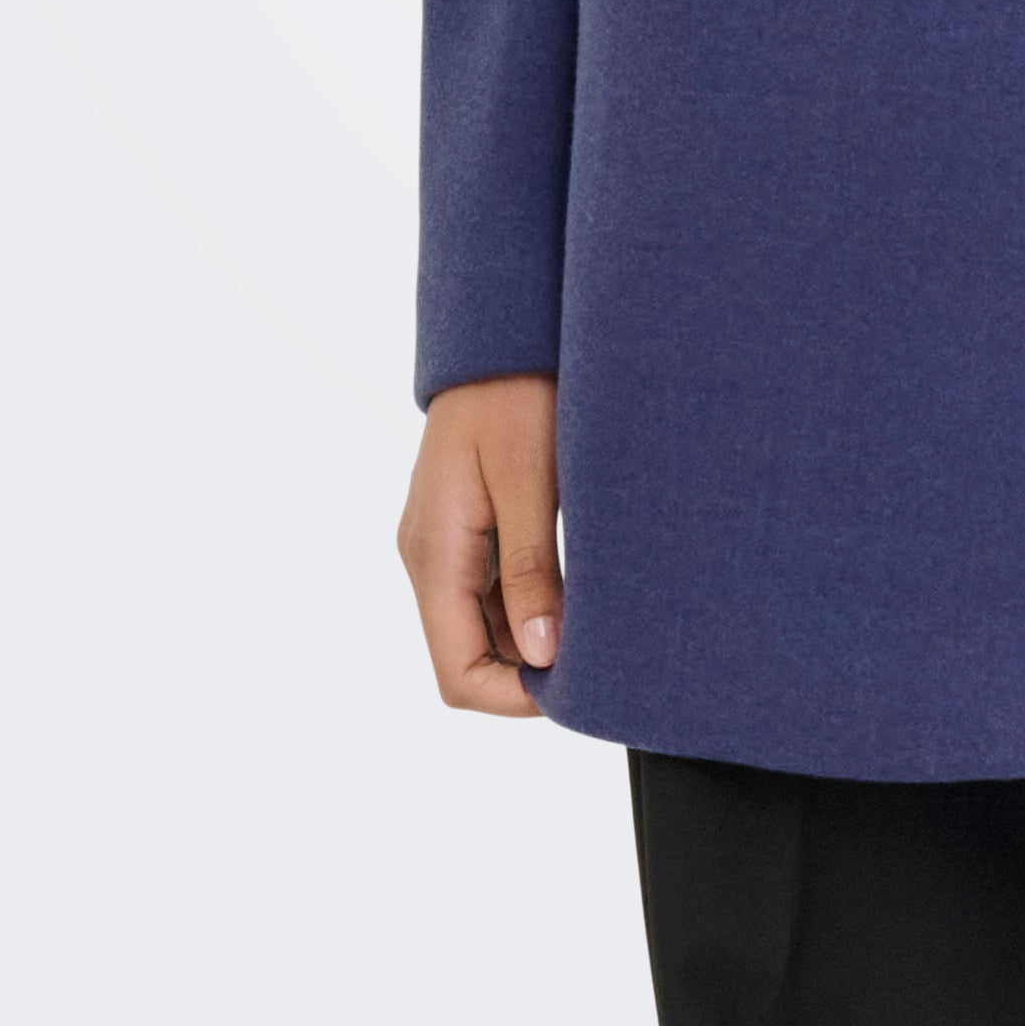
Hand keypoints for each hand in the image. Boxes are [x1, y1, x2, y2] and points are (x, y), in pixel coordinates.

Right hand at [397, 375, 562, 715]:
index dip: (512, 697)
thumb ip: (531, 571)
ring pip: (480, 626)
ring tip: (594, 621)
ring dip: (529, 637)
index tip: (575, 686)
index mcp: (434, 553)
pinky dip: (528, 603)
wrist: (501, 328)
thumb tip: (541, 657)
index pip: (457, 673)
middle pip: (466, 656)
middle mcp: (428, 556)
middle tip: (596, 657)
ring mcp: (444, 541)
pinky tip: (576, 585)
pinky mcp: (465, 525)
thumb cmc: (517, 392)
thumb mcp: (531, 480)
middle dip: (524, 671)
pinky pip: (489, 589)